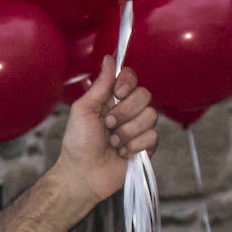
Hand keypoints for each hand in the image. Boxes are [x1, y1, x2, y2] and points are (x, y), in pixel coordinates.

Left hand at [54, 56, 158, 209]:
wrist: (83, 174)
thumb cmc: (78, 143)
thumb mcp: (84, 109)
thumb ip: (100, 84)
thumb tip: (108, 57)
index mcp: (112, 99)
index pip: (132, 78)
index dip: (128, 83)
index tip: (117, 93)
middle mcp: (128, 111)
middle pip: (145, 96)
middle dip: (124, 112)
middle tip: (108, 125)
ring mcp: (138, 129)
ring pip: (151, 117)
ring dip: (127, 132)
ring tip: (112, 142)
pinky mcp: (146, 147)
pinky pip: (153, 137)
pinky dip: (134, 146)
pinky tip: (121, 153)